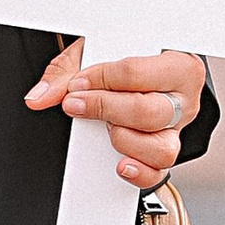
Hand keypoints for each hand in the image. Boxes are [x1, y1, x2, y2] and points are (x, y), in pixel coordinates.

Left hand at [26, 41, 205, 189]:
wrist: (142, 71)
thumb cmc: (126, 58)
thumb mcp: (96, 52)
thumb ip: (66, 72)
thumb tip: (40, 96)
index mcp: (178, 66)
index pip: (137, 73)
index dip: (100, 80)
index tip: (77, 84)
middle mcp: (183, 100)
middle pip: (148, 112)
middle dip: (104, 109)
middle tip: (78, 105)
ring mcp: (176, 129)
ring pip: (160, 148)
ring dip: (122, 139)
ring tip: (105, 127)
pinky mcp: (166, 152)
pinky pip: (158, 172)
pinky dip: (138, 172)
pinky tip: (120, 164)